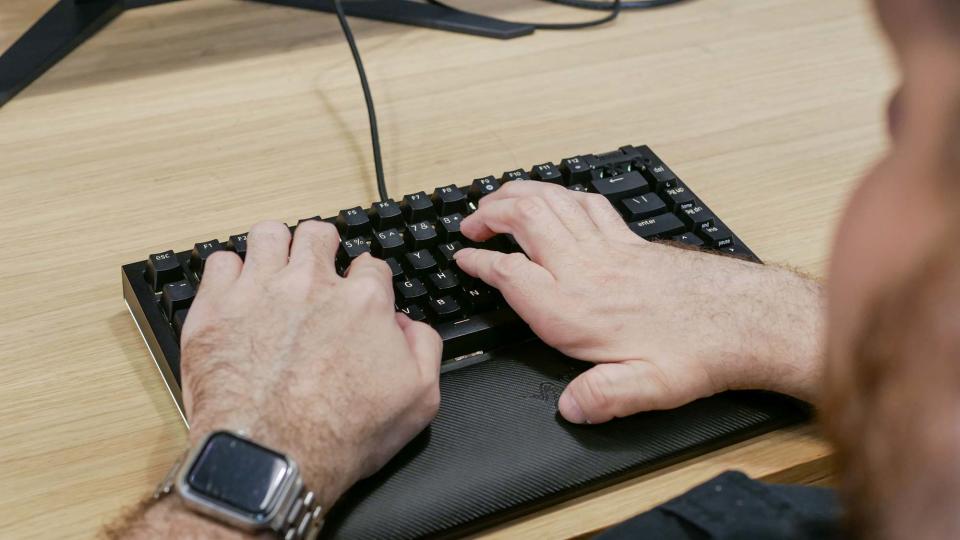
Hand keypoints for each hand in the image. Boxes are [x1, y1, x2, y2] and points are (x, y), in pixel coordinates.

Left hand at [178, 220, 441, 507]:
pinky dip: (229, 273)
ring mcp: (260, 289)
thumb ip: (425, 347)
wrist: (273, 458)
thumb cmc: (341, 436)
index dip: (366, 281)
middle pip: (319, 234)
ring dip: (275, 248)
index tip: (357, 297)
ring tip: (273, 271)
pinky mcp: (216, 306)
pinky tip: (235, 293)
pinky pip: (220, 261)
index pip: (371, 264)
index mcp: (364, 301)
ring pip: (269, 233)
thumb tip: (408, 325)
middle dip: (321, 249)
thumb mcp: (419, 399)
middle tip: (314, 273)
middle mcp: (312, 283)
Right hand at [456, 182, 822, 423]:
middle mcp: (587, 271)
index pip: (511, 273)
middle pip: (526, 220)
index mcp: (577, 310)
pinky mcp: (631, 241)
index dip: (480, 263)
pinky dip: (563, 194)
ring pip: (554, 202)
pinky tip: (557, 196)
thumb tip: (570, 408)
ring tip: (498, 199)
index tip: (463, 260)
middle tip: (470, 224)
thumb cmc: (697, 352)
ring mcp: (610, 249)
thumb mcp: (647, 391)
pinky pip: (588, 204)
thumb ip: (602, 398)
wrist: (745, 320)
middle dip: (489, 215)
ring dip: (519, 194)